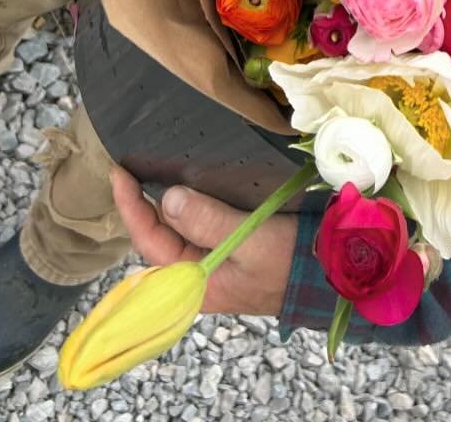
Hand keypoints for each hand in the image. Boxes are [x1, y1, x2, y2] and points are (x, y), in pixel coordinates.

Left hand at [111, 166, 296, 316]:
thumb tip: (168, 198)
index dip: (130, 208)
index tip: (118, 173)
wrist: (332, 275)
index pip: (150, 243)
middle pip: (158, 237)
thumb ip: (209, 221)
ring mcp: (214, 264)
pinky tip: (187, 184)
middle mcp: (198, 276)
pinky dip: (187, 204)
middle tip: (130, 166)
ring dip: (161, 203)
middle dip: (140, 205)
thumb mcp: (251, 241)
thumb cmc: (291, 262)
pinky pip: (198, 227)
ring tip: (149, 170)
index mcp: (196, 283)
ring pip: (177, 231)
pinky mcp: (230, 250)